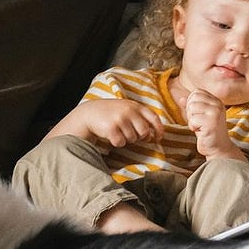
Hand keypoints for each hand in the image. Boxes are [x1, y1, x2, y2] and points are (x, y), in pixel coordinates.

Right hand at [46, 99, 162, 147]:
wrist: (89, 113)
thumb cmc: (111, 113)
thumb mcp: (126, 109)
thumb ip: (139, 117)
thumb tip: (152, 135)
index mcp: (135, 106)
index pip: (153, 117)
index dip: (159, 129)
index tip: (158, 138)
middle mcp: (129, 111)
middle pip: (144, 132)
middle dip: (139, 137)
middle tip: (131, 135)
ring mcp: (120, 119)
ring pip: (132, 139)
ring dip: (126, 139)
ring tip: (118, 131)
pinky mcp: (111, 128)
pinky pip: (121, 142)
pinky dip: (117, 142)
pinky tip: (111, 135)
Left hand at [185, 89, 243, 160]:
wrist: (219, 148)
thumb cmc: (207, 131)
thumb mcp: (200, 116)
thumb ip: (192, 106)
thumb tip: (181, 98)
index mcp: (216, 101)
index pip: (197, 92)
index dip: (191, 103)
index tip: (197, 115)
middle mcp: (218, 104)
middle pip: (193, 99)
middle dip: (190, 111)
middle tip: (198, 122)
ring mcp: (216, 113)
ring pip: (192, 107)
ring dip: (191, 119)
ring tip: (199, 126)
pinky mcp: (212, 123)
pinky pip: (193, 120)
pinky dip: (193, 127)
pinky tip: (201, 132)